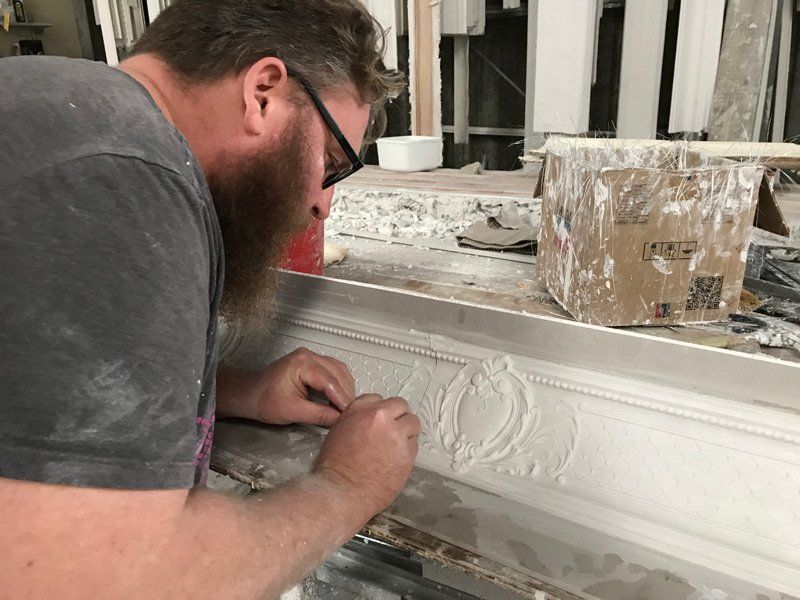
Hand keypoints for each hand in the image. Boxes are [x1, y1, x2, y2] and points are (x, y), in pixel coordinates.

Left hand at [216, 348, 355, 425]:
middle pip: (338, 372)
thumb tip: (340, 419)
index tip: (350, 414)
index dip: (342, 399)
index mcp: (302, 364)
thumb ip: (319, 415)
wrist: (250, 394)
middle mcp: (308, 355)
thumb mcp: (293, 411)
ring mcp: (310, 357)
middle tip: (351, 413)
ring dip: (345, 388)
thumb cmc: (265, 401)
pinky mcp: (311, 362)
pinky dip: (339, 384)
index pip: (330, 381)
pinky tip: (340, 398)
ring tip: (347, 407)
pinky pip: (333, 370)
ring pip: (338, 370)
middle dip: (346, 393)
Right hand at [313, 394, 419, 515]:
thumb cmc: (334, 466)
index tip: (380, 421)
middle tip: (393, 431)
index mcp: (360, 410)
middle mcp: (380, 417)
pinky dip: (408, 450)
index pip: (378, 399)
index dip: (380, 411)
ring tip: (396, 446)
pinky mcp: (407, 453)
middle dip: (398, 417)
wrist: (341, 491)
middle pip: (401, 406)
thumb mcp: (339, 431)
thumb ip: (358, 419)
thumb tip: (371, 421)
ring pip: (413, 423)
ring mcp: (396, 434)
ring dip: (407, 432)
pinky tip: (396, 460)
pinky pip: (414, 444)